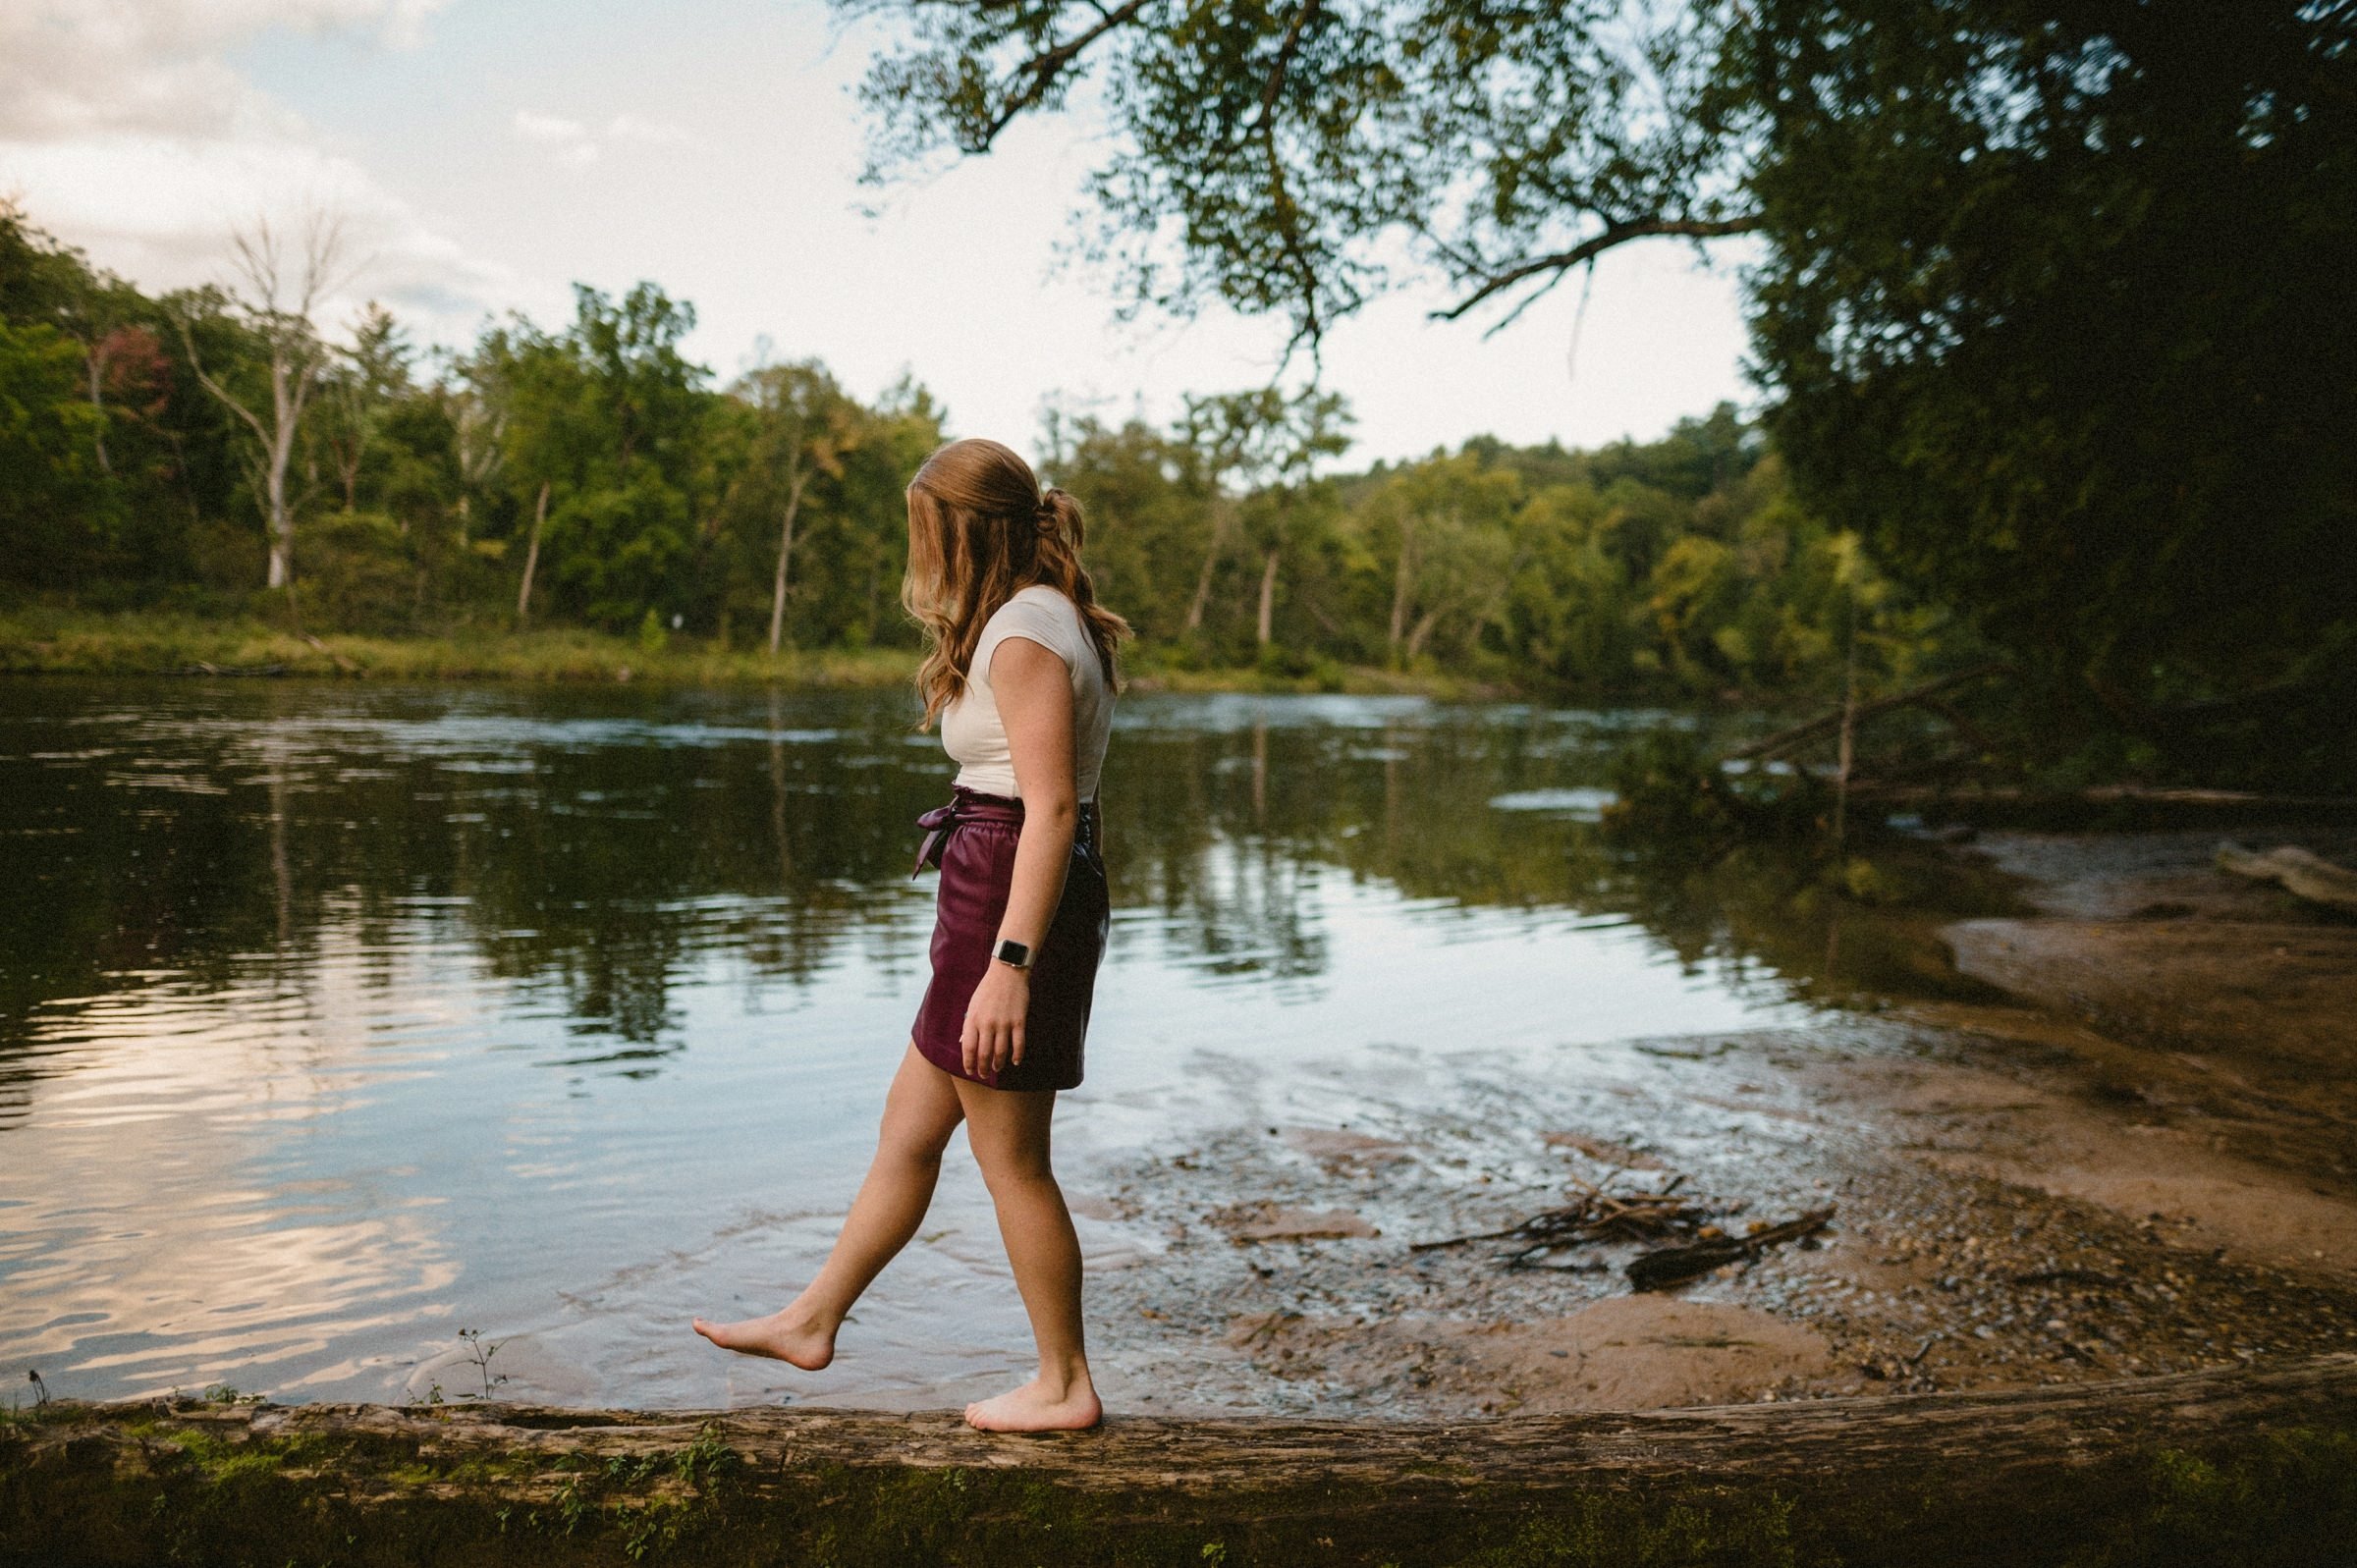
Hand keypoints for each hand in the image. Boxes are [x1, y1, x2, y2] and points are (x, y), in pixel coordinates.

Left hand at [960, 960, 1029, 1077]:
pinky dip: (1017, 1056)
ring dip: (998, 1064)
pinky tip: (1015, 1062)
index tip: (970, 1072)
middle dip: (983, 1068)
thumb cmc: (987, 989)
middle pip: (984, 1054)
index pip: (968, 1049)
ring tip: (997, 1068)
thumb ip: (968, 1026)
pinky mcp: (1019, 1021)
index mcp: (972, 1020)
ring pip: (1001, 1052)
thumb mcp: (972, 1006)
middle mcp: (987, 1024)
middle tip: (984, 1075)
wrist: (1007, 972)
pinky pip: (1019, 1044)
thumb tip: (963, 1044)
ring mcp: (1004, 1023)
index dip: (969, 1064)